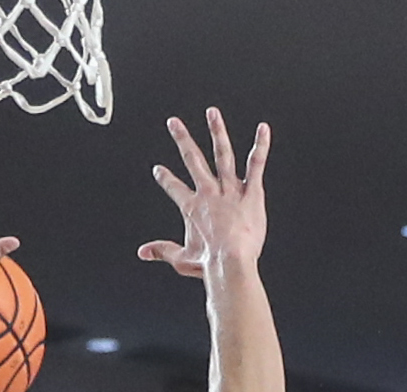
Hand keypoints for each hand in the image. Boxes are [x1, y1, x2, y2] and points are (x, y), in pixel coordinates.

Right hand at [137, 107, 270, 278]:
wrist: (230, 262)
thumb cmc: (209, 263)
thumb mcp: (182, 259)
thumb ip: (162, 251)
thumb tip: (143, 252)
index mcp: (192, 207)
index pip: (174, 188)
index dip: (165, 178)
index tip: (158, 169)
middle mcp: (208, 192)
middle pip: (192, 159)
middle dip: (182, 138)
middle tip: (174, 122)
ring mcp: (229, 190)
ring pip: (222, 153)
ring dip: (216, 131)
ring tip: (212, 113)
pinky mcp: (251, 192)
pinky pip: (255, 164)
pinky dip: (260, 146)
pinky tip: (263, 129)